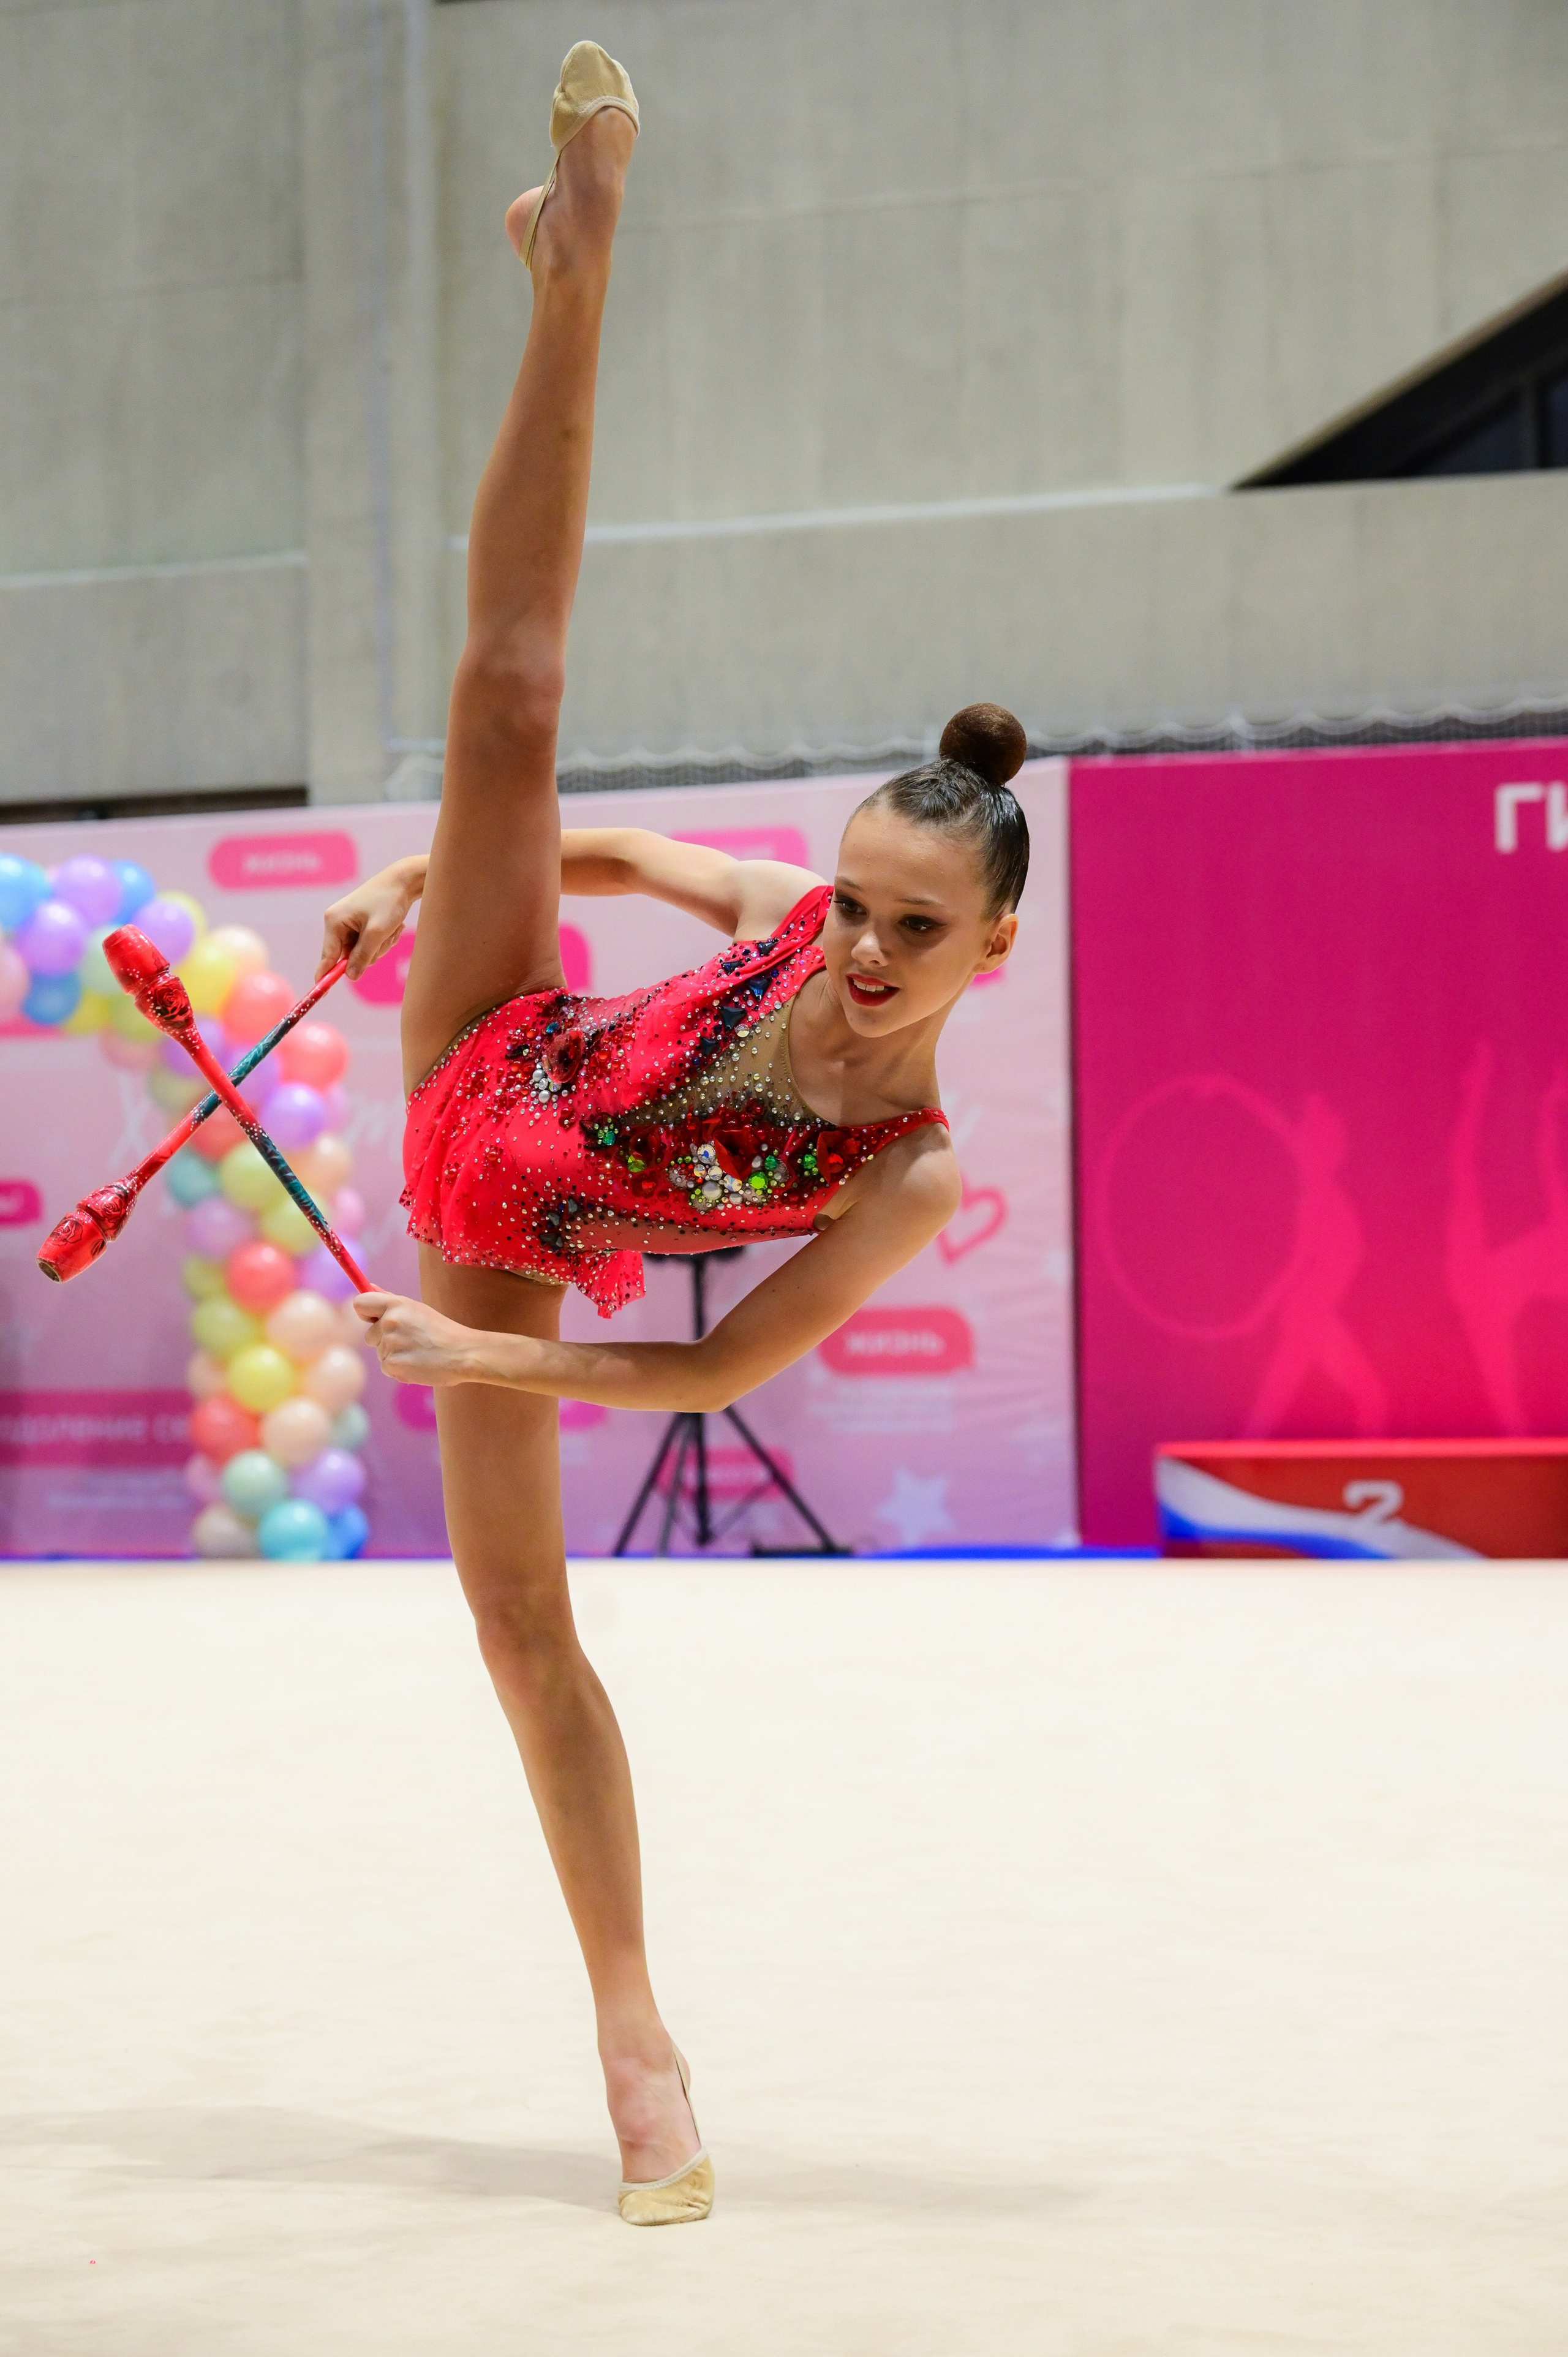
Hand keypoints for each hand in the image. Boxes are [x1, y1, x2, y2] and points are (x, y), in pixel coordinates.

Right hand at [317, 857, 424, 981]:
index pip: (328, 956)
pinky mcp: (361, 924)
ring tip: (391, 929)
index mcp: (334, 921)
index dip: (326, 976)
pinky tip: (393, 926)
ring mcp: (349, 923)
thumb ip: (363, 955)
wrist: (404, 880)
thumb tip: (351, 977)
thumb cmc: (389, 902)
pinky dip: (383, 940)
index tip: (321, 993)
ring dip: (380, 947)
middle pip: (349, 956)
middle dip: (370, 953)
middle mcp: (337, 922)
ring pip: (363, 952)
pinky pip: (370, 944)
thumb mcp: (377, 932)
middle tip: (384, 939)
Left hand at [353, 1292, 484, 1386]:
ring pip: (380, 1353)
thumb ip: (390, 1300)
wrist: (464, 1353)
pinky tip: (418, 1364)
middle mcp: (390, 1321)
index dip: (366, 1314)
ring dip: (395, 1355)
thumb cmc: (441, 1331)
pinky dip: (400, 1369)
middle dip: (384, 1340)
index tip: (375, 1320)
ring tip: (418, 1353)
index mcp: (396, 1304)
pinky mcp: (393, 1365)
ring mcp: (391, 1344)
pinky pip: (387, 1368)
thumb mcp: (417, 1309)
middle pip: (369, 1335)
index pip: (360, 1304)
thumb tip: (370, 1287)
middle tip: (411, 1341)